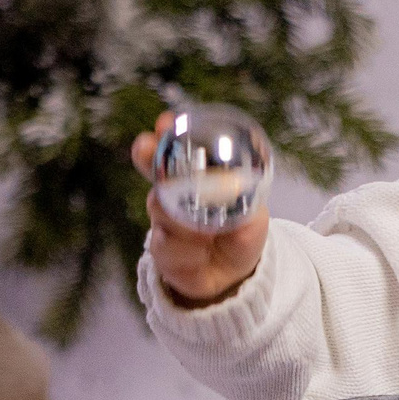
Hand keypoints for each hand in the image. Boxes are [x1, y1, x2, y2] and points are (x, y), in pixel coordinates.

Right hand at [131, 111, 268, 307]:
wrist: (233, 277)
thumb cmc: (239, 235)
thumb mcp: (252, 216)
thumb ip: (246, 202)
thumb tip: (239, 188)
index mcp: (194, 182)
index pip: (177, 153)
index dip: (168, 136)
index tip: (165, 122)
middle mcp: (174, 199)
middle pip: (157, 175)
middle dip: (150, 159)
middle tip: (146, 146)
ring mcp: (165, 226)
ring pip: (159, 210)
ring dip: (180, 213)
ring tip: (204, 225)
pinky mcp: (163, 255)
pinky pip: (166, 246)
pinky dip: (185, 247)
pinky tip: (199, 250)